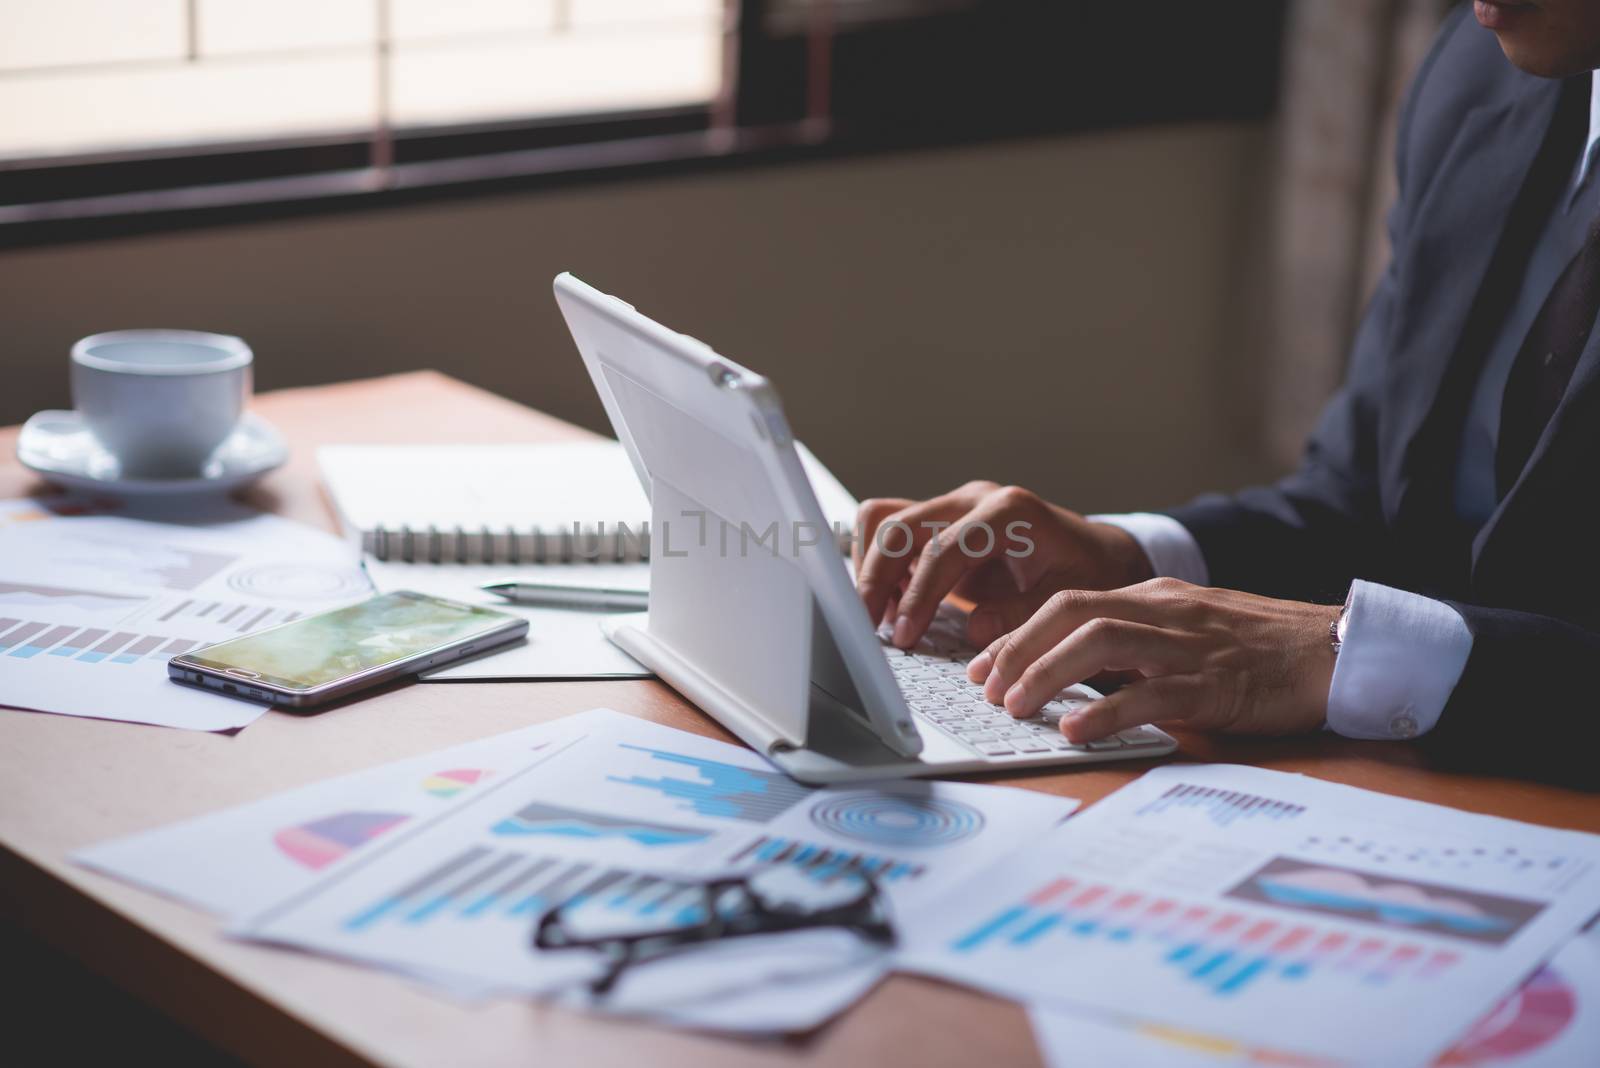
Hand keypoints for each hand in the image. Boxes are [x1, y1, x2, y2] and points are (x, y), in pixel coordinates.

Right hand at [854, 481, 1154, 648]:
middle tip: (869, 628)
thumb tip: (973, 628)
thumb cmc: (1089, 574)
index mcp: (1008, 512)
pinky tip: (892, 604)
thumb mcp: (1069, 601)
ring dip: (870, 567)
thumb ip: (1023, 615)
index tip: (904, 636)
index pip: (942, 549)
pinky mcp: (940, 523)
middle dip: (875, 578)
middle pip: (897, 525)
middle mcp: (973, 499)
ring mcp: (954, 507)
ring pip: (883, 520)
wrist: (1097, 554)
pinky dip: (881, 565)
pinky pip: (891, 532)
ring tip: (876, 616)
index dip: (917, 595)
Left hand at [965, 578, 1339, 742]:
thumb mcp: (1187, 635)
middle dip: (1018, 649)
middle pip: (1071, 613)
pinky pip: (1152, 693)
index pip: (1067, 604)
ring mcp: (1190, 647)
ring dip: (1046, 673)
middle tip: (985, 689)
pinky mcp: (1217, 685)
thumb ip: (1135, 648)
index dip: (1016, 634)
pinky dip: (1106, 709)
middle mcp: (1165, 613)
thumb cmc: (1262, 650)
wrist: (1340, 651)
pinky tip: (1074, 728)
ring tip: (1014, 706)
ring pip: (1100, 641)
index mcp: (1154, 599)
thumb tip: (1070, 677)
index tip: (982, 667)